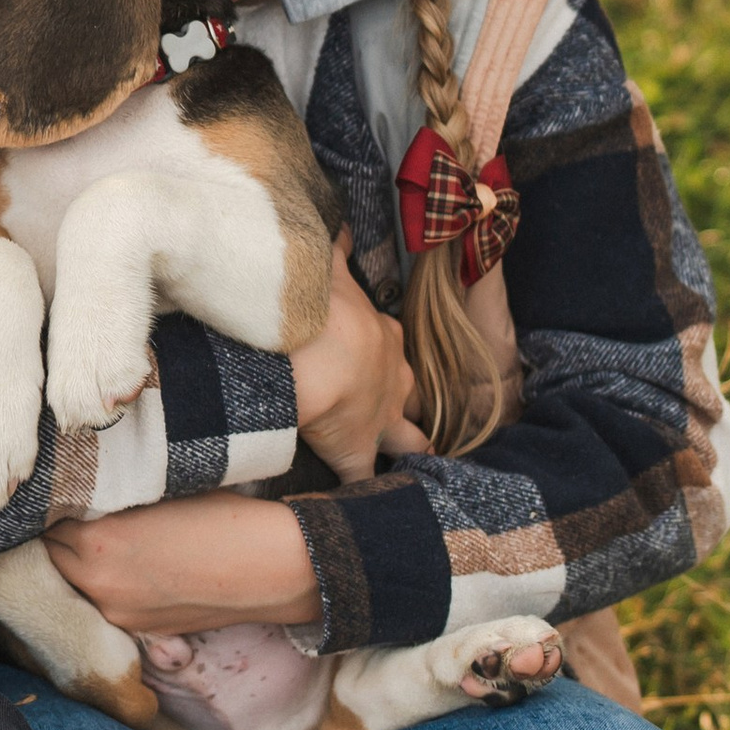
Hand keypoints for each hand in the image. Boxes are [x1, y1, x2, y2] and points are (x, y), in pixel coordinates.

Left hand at [44, 493, 321, 633]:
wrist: (270, 568)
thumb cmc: (221, 518)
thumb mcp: (156, 494)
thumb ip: (110, 500)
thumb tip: (82, 496)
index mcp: (97, 542)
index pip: (45, 521)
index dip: (53, 505)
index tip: (59, 493)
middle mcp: (97, 582)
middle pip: (51, 555)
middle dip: (56, 535)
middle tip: (70, 514)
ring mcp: (116, 611)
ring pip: (73, 582)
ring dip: (75, 563)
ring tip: (95, 540)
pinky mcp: (138, 628)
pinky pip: (101, 603)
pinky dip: (102, 586)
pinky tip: (122, 568)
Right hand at [290, 234, 430, 482]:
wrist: (319, 348)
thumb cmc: (321, 305)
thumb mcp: (329, 271)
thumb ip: (333, 253)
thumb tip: (337, 226)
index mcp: (384, 337)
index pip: (390, 349)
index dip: (383, 359)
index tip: (372, 364)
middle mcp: (394, 379)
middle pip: (409, 397)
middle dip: (407, 408)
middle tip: (406, 420)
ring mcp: (382, 418)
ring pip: (407, 440)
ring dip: (406, 450)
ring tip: (409, 467)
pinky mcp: (359, 450)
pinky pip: (363, 477)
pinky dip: (360, 488)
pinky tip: (357, 503)